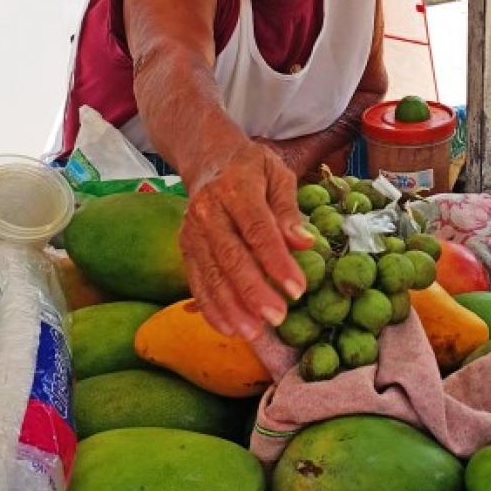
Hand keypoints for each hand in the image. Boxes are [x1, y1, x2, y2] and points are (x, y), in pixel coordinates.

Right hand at [180, 143, 313, 341]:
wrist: (207, 158)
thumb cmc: (251, 168)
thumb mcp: (277, 174)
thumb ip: (289, 209)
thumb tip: (306, 241)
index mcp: (236, 187)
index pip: (257, 229)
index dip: (277, 261)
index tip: (297, 290)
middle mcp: (208, 210)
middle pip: (230, 256)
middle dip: (253, 291)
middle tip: (277, 318)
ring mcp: (192, 230)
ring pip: (210, 273)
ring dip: (230, 306)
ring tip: (253, 332)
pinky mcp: (185, 247)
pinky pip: (196, 280)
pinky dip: (210, 307)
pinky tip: (228, 328)